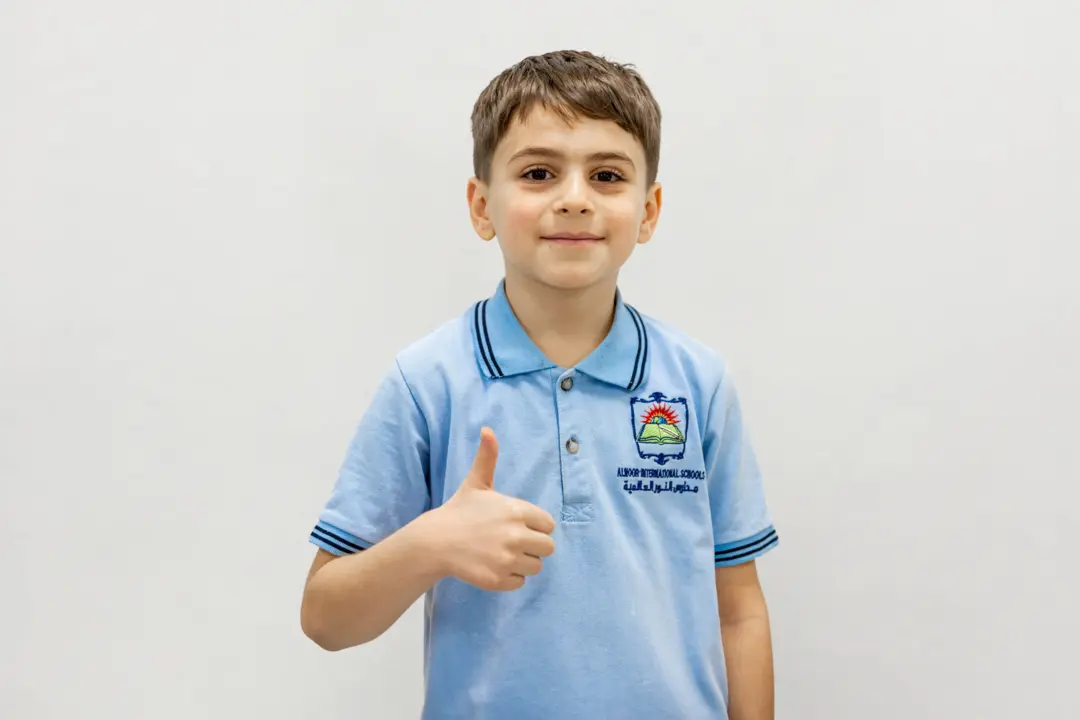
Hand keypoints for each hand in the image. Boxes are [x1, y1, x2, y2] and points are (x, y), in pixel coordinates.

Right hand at [432, 427, 555, 591]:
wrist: (435, 541)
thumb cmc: (460, 511)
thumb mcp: (476, 482)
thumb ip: (487, 457)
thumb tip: (487, 429)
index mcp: (517, 511)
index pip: (548, 525)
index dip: (536, 526)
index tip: (517, 526)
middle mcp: (516, 535)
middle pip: (548, 548)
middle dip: (533, 546)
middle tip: (512, 542)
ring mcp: (507, 559)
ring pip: (536, 566)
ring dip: (523, 562)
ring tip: (502, 554)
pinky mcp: (498, 579)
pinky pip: (520, 582)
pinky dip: (510, 577)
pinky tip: (494, 566)